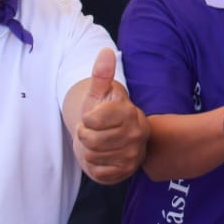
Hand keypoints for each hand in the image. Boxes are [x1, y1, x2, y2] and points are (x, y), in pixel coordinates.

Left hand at [74, 49, 146, 182]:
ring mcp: (134, 153)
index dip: (86, 120)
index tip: (93, 119)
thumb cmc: (102, 114)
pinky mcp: (128, 171)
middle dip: (85, 137)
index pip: (92, 120)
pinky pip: (99, 172)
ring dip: (90, 152)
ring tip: (99, 145)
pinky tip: (103, 158)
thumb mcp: (99, 94)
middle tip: (94, 133)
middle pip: (91, 140)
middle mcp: (137, 133)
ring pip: (94, 156)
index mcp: (130, 112)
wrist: (112, 137)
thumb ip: (101, 74)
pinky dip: (95, 167)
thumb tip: (106, 51)